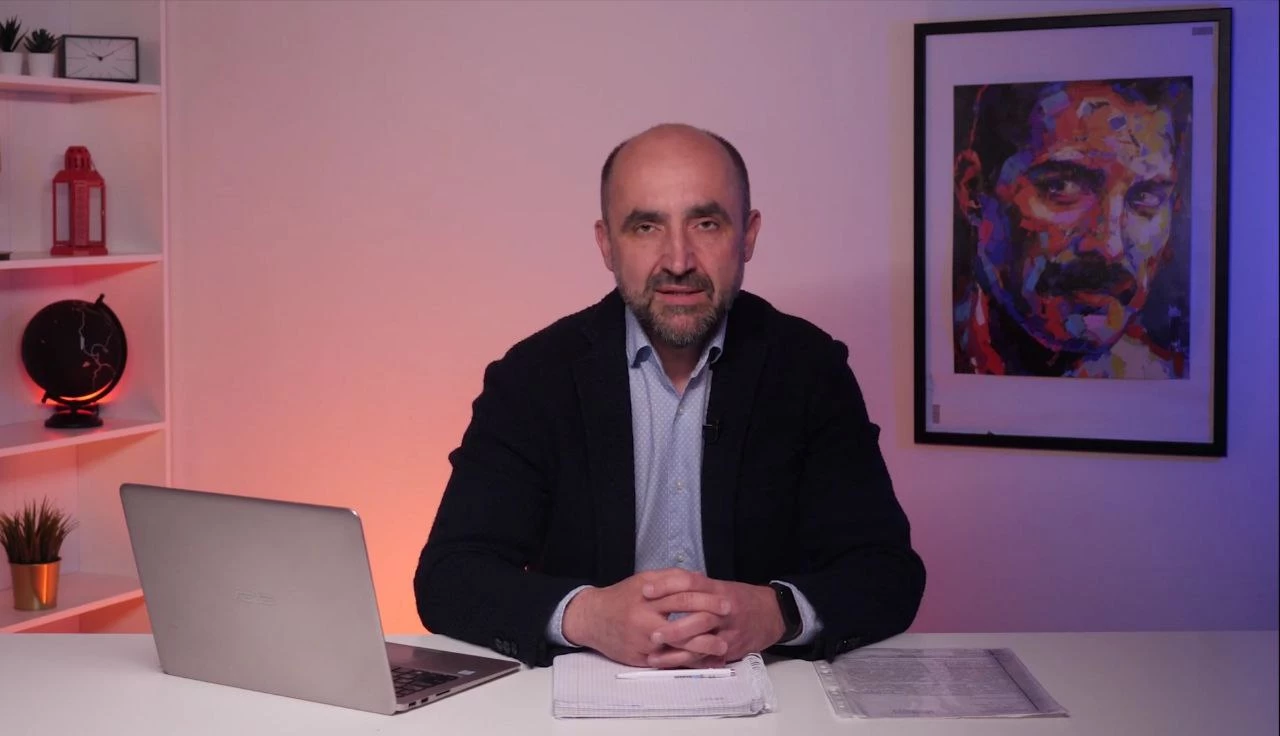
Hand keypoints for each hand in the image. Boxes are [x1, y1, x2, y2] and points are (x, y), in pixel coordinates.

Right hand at [562, 569, 730, 666]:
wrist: (591, 619)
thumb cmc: (621, 597)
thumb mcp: (643, 579)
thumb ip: (670, 578)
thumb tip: (700, 578)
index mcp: (646, 597)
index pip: (681, 596)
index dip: (706, 598)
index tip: (725, 601)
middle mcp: (643, 620)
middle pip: (683, 623)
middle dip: (709, 623)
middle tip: (729, 623)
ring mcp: (642, 643)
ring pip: (677, 648)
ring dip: (703, 648)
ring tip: (722, 646)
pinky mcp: (640, 660)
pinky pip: (668, 663)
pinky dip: (687, 661)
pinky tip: (702, 660)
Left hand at [643, 571, 785, 667]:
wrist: (772, 614)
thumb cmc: (740, 599)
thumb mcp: (720, 587)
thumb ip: (695, 586)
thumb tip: (663, 582)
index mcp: (718, 589)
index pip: (690, 583)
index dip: (667, 585)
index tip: (645, 590)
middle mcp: (725, 609)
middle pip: (699, 616)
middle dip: (674, 627)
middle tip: (650, 633)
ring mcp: (730, 631)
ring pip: (703, 642)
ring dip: (678, 650)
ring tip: (654, 655)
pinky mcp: (732, 648)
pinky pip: (708, 657)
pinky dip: (688, 662)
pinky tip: (671, 665)